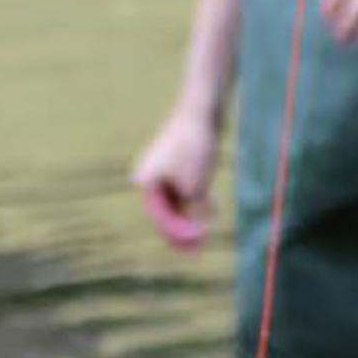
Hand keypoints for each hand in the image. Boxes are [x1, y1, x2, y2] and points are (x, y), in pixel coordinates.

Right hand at [130, 110, 218, 248]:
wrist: (202, 111)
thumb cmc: (195, 147)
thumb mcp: (196, 186)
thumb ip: (193, 209)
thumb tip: (197, 225)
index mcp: (145, 183)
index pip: (161, 218)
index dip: (179, 235)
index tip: (196, 246)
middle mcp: (148, 177)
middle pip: (166, 210)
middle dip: (183, 228)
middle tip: (199, 246)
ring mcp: (161, 170)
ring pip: (176, 200)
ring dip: (191, 215)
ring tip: (206, 228)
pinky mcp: (174, 162)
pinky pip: (183, 188)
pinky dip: (195, 199)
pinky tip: (212, 208)